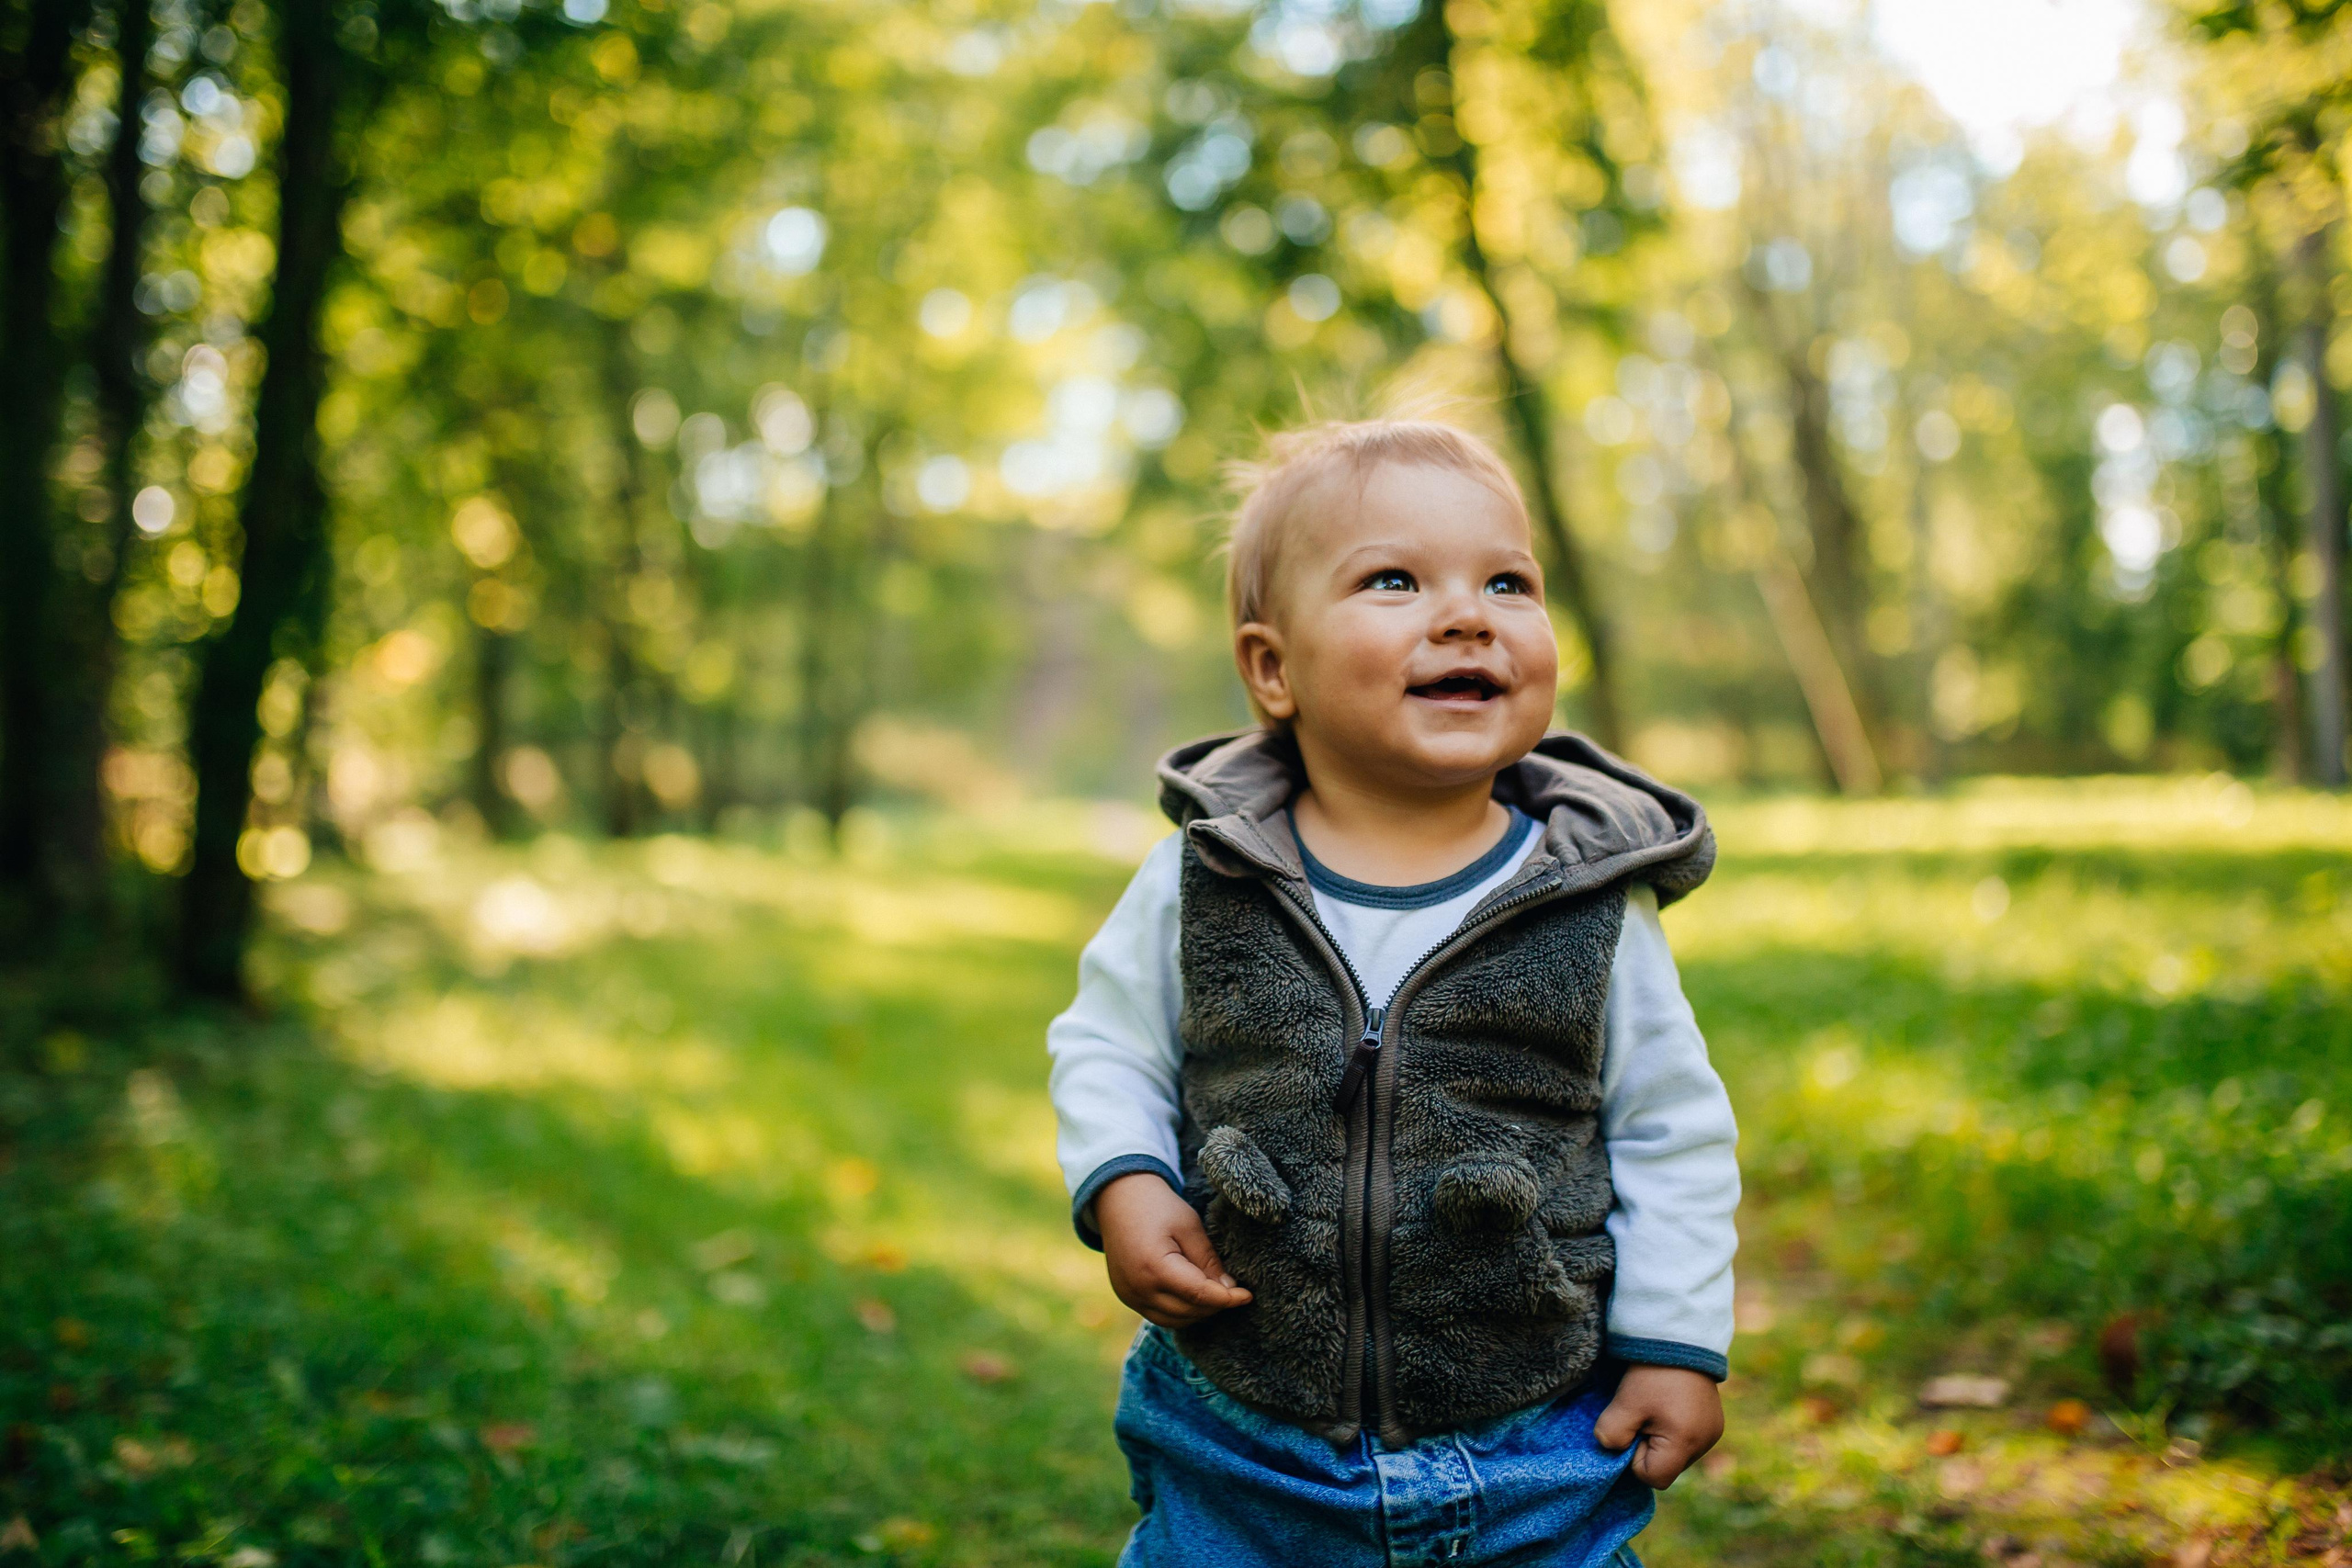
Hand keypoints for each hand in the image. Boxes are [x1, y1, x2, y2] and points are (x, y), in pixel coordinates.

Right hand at [1094, 1171, 1252, 1327]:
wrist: (1119, 1198)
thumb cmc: (1157, 1206)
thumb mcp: (1189, 1226)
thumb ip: (1208, 1260)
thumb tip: (1228, 1289)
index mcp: (1154, 1266)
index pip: (1199, 1294)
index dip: (1227, 1299)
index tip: (1248, 1296)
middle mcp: (1138, 1288)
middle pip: (1188, 1311)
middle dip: (1215, 1305)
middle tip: (1233, 1290)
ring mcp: (1129, 1295)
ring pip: (1174, 1320)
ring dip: (1198, 1312)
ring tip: (1214, 1294)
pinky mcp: (1126, 1296)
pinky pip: (1158, 1315)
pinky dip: (1179, 1312)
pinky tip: (1193, 1297)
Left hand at [1593, 1365, 1722, 1487]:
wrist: (1680, 1337)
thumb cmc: (1651, 1374)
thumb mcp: (1625, 1404)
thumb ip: (1611, 1435)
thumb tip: (1613, 1449)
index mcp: (1685, 1443)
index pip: (1654, 1478)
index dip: (1635, 1459)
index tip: (1634, 1427)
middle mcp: (1704, 1443)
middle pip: (1667, 1468)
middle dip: (1648, 1449)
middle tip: (1643, 1415)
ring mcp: (1712, 1434)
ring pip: (1677, 1455)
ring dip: (1662, 1440)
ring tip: (1657, 1407)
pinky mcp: (1714, 1423)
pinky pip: (1689, 1441)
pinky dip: (1675, 1430)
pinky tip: (1670, 1405)